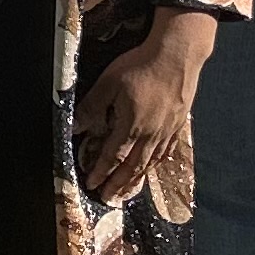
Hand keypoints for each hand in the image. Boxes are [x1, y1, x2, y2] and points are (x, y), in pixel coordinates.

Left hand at [75, 16, 214, 204]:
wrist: (177, 56)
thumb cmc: (141, 66)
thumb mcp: (109, 83)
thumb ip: (92, 107)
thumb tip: (75, 126)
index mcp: (131, 125)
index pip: (113, 156)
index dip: (101, 172)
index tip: (91, 184)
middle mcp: (151, 134)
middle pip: (132, 166)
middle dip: (118, 184)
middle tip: (108, 198)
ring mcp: (167, 131)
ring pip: (150, 162)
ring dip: (136, 179)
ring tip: (127, 191)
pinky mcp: (179, 124)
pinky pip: (166, 151)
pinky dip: (156, 164)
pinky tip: (152, 167)